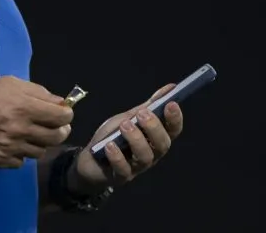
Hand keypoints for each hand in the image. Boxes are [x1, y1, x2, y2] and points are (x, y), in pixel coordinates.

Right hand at [0, 76, 73, 167]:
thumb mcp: (10, 83)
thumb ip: (37, 92)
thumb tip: (59, 102)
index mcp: (26, 107)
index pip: (62, 117)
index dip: (66, 114)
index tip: (63, 113)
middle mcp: (22, 130)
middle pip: (56, 137)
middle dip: (60, 131)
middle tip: (54, 126)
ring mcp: (11, 148)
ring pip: (39, 152)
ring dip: (39, 143)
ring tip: (30, 134)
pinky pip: (20, 162)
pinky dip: (20, 154)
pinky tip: (13, 144)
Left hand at [69, 84, 183, 192]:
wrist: (90, 158)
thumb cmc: (114, 136)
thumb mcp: (129, 117)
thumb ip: (148, 105)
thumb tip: (171, 87)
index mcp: (155, 139)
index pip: (173, 131)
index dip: (175, 118)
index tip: (171, 103)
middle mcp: (151, 154)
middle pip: (162, 145)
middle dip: (154, 128)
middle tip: (142, 114)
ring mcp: (136, 168)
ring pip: (144, 157)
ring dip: (136, 139)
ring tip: (124, 125)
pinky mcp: (120, 177)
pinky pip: (123, 170)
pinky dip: (117, 157)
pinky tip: (110, 145)